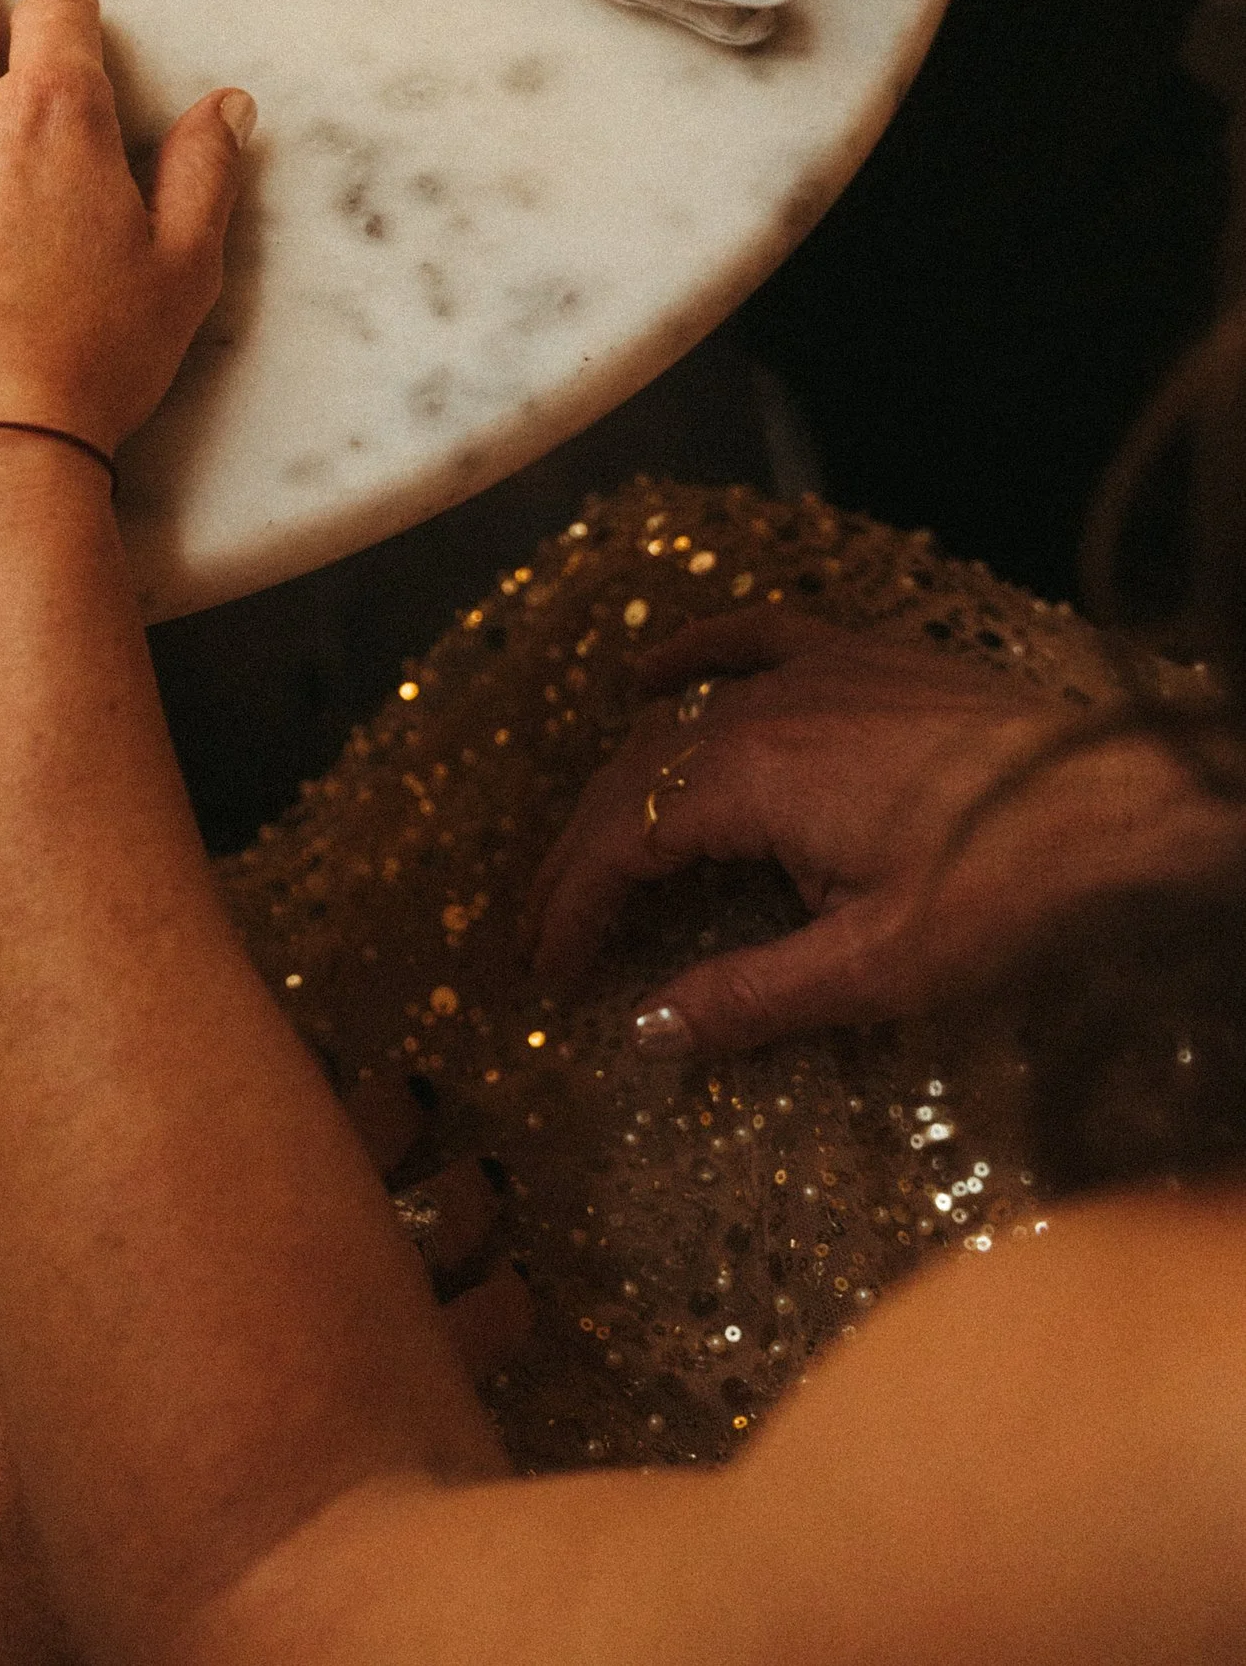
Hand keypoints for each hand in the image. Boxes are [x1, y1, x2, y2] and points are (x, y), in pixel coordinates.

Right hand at [525, 611, 1234, 1054]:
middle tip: (547, 928)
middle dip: (580, 856)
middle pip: (633, 778)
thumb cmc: (1006, 889)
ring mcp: (811, 671)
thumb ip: (751, 994)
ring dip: (623, 783)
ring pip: (680, 718)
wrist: (1122, 802)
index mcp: (749, 778)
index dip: (575, 906)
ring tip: (589, 845)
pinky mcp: (861, 658)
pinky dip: (691, 652)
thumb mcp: (876, 969)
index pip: (623, 841)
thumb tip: (647, 1030)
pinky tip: (651, 671)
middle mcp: (760, 708)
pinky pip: (751, 638)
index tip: (548, 970)